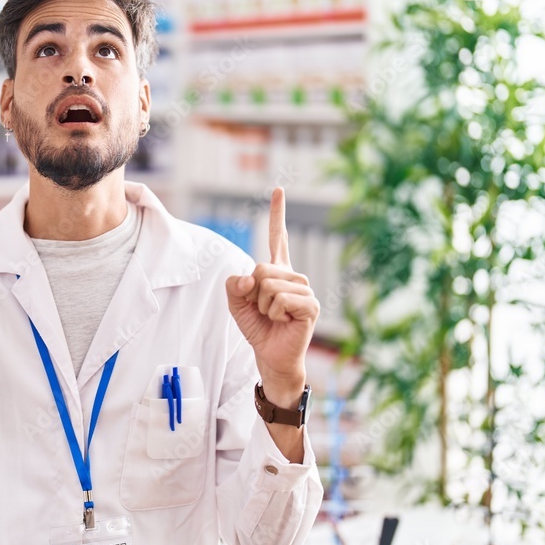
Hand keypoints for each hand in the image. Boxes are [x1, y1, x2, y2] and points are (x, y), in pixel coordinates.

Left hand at [225, 187, 318, 406]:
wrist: (271, 356)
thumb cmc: (258, 329)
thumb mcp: (237, 304)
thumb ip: (235, 286)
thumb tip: (249, 277)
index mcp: (277, 272)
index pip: (276, 238)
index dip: (277, 214)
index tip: (278, 188)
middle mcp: (294, 277)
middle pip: (260, 268)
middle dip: (252, 293)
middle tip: (263, 310)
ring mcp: (305, 290)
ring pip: (268, 285)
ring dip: (263, 306)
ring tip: (274, 317)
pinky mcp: (310, 306)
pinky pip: (280, 299)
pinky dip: (274, 313)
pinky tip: (284, 322)